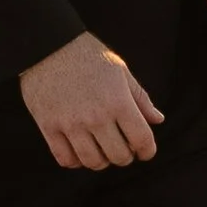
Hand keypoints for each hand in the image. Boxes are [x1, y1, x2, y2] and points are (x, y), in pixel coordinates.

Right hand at [18, 30, 164, 169]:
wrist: (48, 43)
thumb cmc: (88, 55)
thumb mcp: (120, 70)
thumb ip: (140, 98)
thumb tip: (158, 120)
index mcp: (118, 101)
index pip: (141, 139)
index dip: (148, 151)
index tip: (146, 151)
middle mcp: (96, 117)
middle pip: (119, 156)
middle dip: (126, 156)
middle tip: (124, 148)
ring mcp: (71, 124)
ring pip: (93, 162)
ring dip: (102, 160)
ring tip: (102, 150)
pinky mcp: (49, 126)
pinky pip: (65, 159)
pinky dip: (76, 161)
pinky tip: (80, 150)